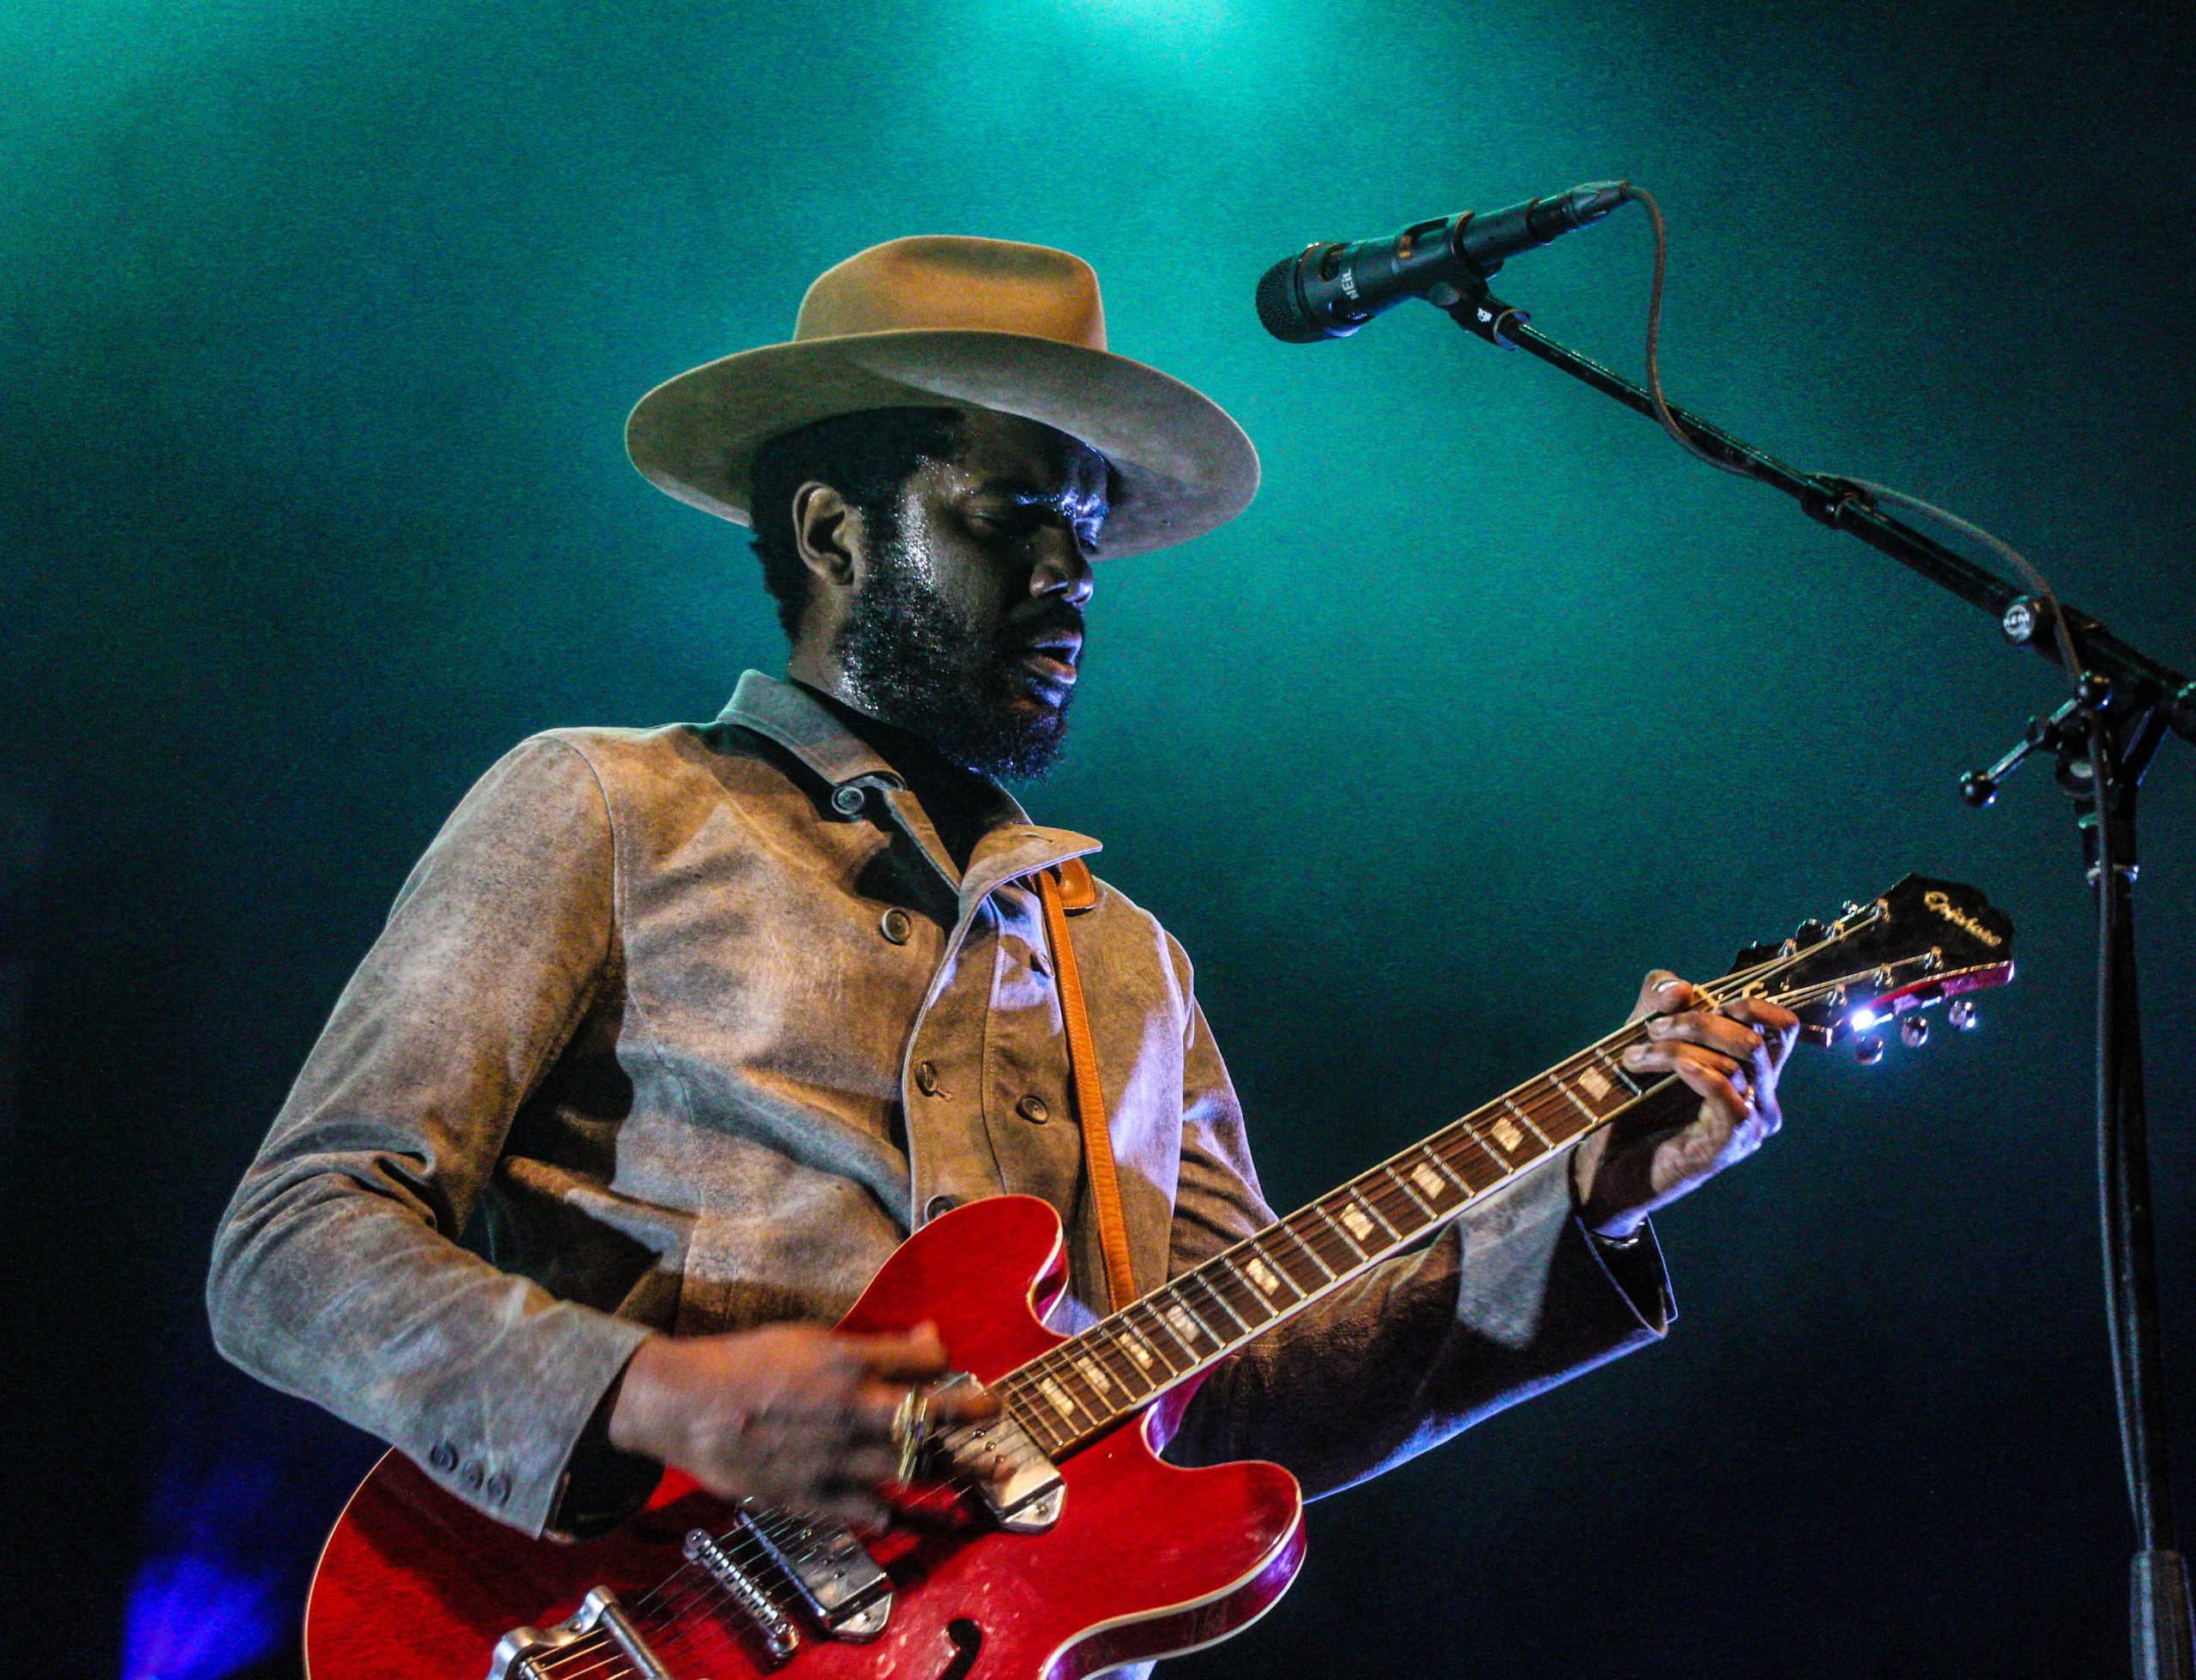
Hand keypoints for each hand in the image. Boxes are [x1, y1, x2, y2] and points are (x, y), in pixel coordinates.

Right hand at [607, 1320, 998, 1527]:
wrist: (688, 1405)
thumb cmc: (747, 1363)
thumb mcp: (809, 1337)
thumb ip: (866, 1347)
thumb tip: (919, 1340)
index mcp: (848, 1363)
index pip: (925, 1360)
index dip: (946, 1359)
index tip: (956, 1364)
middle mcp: (851, 1412)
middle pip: (934, 1419)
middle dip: (975, 1418)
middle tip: (997, 1417)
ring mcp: (837, 1459)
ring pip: (916, 1473)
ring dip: (960, 1474)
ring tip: (993, 1479)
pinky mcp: (817, 1497)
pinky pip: (875, 1515)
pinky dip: (906, 1516)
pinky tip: (932, 1519)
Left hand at [1570, 971, 1798, 1240]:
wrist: (1607, 1168)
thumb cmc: (1630, 1108)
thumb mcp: (1640, 1043)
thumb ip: (1655, 1006)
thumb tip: (1679, 985)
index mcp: (1751, 1071)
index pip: (1779, 1026)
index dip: (1746, 1003)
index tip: (1689, 1001)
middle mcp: (1761, 1097)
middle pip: (1755, 1039)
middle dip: (1698, 1022)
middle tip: (1649, 1030)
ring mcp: (1750, 1124)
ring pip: (1737, 1063)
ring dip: (1678, 1049)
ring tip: (1634, 1058)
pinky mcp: (1729, 1146)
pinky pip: (1732, 1099)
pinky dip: (1701, 1073)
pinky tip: (1675, 1066)